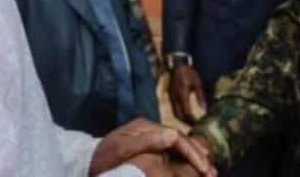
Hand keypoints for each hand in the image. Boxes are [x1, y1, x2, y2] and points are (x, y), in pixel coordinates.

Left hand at [90, 119, 214, 176]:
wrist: (86, 164)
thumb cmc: (102, 160)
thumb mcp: (121, 150)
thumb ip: (146, 142)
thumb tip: (173, 135)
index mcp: (145, 127)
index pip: (176, 137)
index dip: (192, 153)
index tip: (204, 169)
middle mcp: (151, 130)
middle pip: (181, 141)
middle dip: (199, 157)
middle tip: (213, 173)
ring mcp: (151, 139)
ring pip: (180, 148)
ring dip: (196, 160)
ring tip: (211, 172)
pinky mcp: (150, 150)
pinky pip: (173, 155)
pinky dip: (186, 162)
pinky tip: (197, 169)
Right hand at [168, 65, 207, 123]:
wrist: (176, 65)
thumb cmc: (188, 72)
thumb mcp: (197, 82)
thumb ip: (200, 96)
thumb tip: (204, 110)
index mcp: (182, 94)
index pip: (186, 112)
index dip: (192, 121)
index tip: (199, 126)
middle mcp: (175, 98)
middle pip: (179, 116)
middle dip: (187, 123)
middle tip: (195, 128)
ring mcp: (171, 98)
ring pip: (175, 114)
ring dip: (183, 120)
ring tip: (191, 124)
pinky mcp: (170, 97)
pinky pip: (174, 109)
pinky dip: (179, 115)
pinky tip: (185, 116)